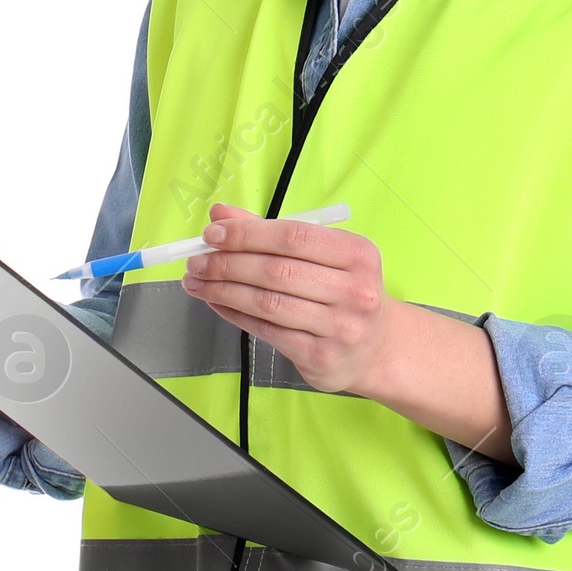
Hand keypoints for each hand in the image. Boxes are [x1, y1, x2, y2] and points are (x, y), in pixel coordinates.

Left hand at [180, 202, 396, 396]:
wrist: (375, 348)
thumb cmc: (342, 292)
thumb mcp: (320, 255)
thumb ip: (270, 233)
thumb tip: (220, 215)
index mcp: (357, 253)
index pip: (293, 236)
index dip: (247, 234)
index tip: (212, 234)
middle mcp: (355, 290)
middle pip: (276, 270)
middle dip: (227, 263)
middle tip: (196, 261)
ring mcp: (340, 326)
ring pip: (267, 303)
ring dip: (223, 290)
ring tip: (197, 281)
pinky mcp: (321, 356)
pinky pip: (267, 330)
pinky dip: (234, 313)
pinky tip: (216, 302)